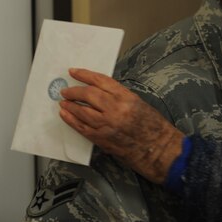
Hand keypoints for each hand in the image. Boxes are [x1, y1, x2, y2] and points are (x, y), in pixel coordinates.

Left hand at [58, 67, 182, 182]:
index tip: (74, 72)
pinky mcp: (102, 139)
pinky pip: (82, 128)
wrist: (158, 148)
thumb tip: (99, 91)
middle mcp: (116, 109)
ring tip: (63, 102)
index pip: (100, 81)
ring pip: (82, 111)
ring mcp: (107, 125)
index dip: (84, 75)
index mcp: (126, 98)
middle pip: (88, 95)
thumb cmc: (153, 127)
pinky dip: (71, 120)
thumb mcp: (138, 103)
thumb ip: (119, 96)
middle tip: (66, 90)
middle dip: (74, 91)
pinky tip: (66, 115)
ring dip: (70, 106)